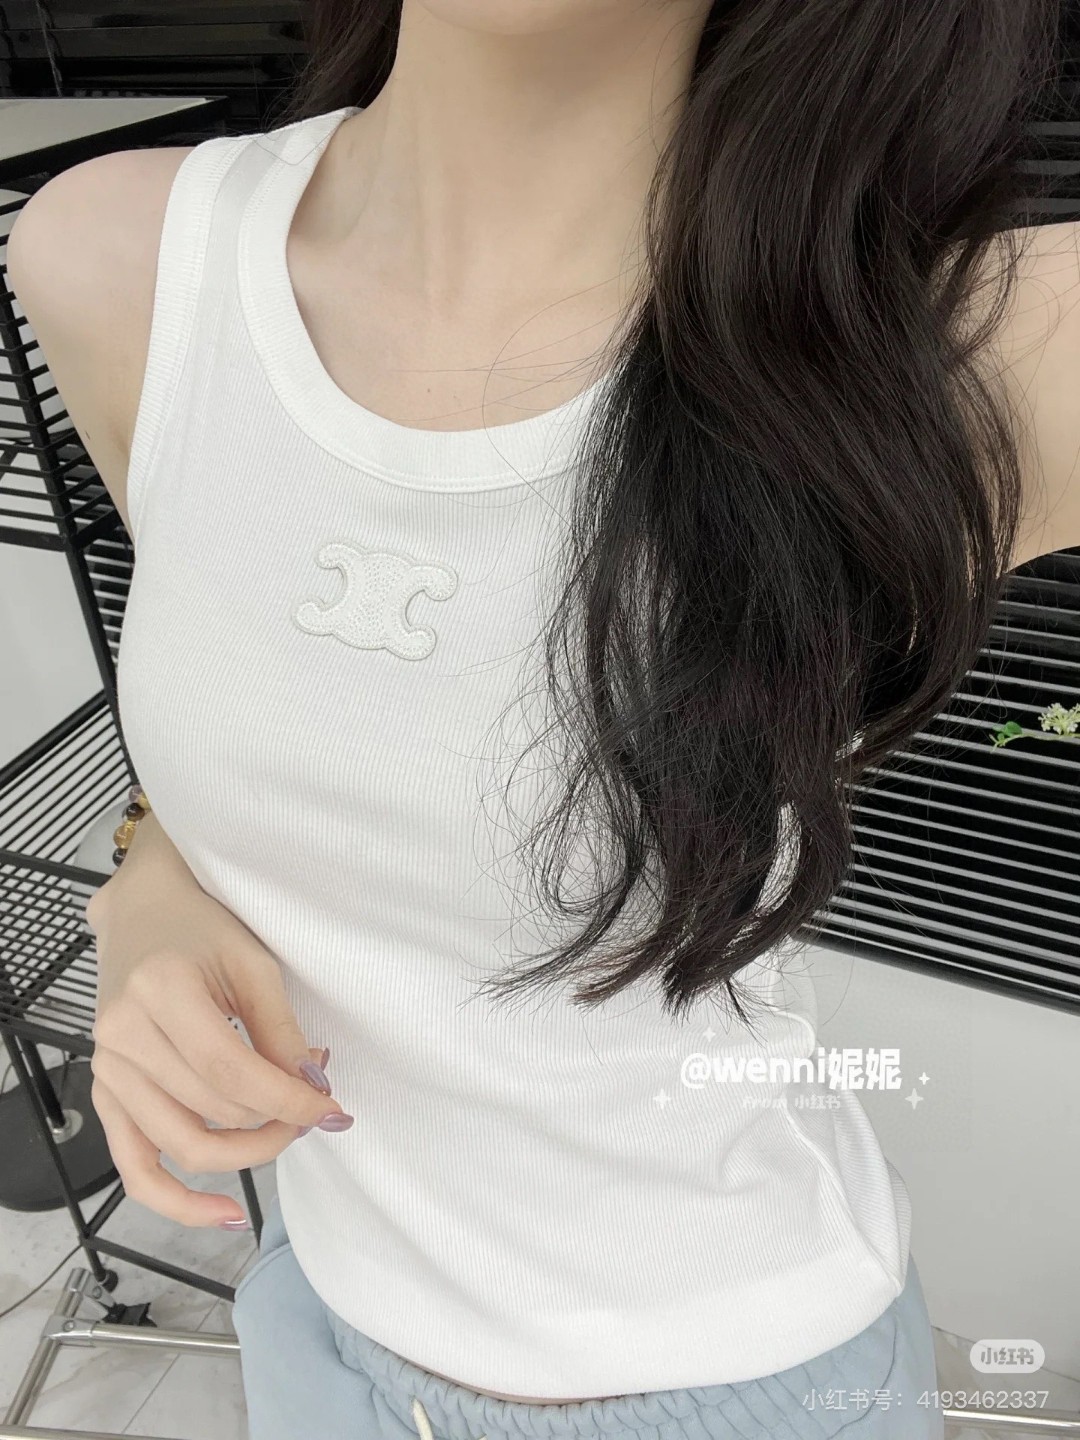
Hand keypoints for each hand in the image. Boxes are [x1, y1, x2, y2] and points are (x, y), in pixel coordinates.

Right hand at [87, 863, 351, 1227]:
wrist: (144, 911)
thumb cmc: (204, 928)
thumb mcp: (252, 963)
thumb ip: (281, 1030)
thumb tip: (314, 1089)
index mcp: (160, 990)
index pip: (232, 1072)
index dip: (287, 1100)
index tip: (331, 1108)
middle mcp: (123, 1034)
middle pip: (213, 1110)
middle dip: (277, 1120)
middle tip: (315, 1104)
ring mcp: (108, 1068)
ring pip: (184, 1144)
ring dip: (248, 1151)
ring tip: (286, 1132)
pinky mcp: (106, 1092)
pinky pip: (135, 1167)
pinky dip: (177, 1202)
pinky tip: (226, 1213)